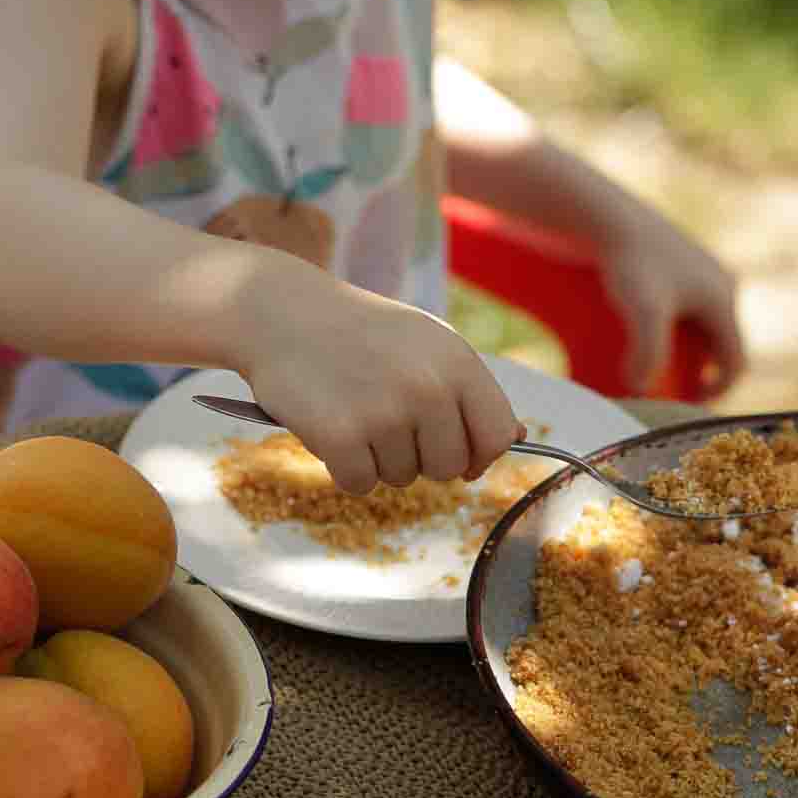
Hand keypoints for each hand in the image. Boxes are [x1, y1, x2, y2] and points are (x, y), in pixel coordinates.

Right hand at [237, 260, 520, 493]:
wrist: (281, 312)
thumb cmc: (359, 333)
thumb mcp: (426, 344)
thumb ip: (468, 391)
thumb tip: (517, 439)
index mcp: (457, 362)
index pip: (497, 437)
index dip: (478, 454)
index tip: (457, 451)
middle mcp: (428, 387)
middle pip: (449, 468)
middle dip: (420, 457)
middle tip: (385, 417)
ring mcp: (385, 413)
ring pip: (402, 478)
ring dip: (377, 458)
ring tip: (353, 408)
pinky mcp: (342, 437)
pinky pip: (360, 484)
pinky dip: (343, 468)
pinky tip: (330, 426)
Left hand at [597, 207, 743, 395]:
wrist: (606, 215)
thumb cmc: (628, 263)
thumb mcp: (643, 311)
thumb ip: (648, 353)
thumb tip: (641, 389)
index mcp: (722, 299)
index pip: (735, 362)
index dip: (717, 392)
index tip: (688, 409)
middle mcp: (719, 282)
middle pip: (720, 344)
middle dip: (701, 373)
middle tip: (672, 395)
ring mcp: (699, 270)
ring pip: (702, 324)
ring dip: (687, 352)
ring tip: (656, 369)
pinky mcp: (677, 262)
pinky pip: (685, 305)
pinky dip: (673, 328)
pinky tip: (644, 335)